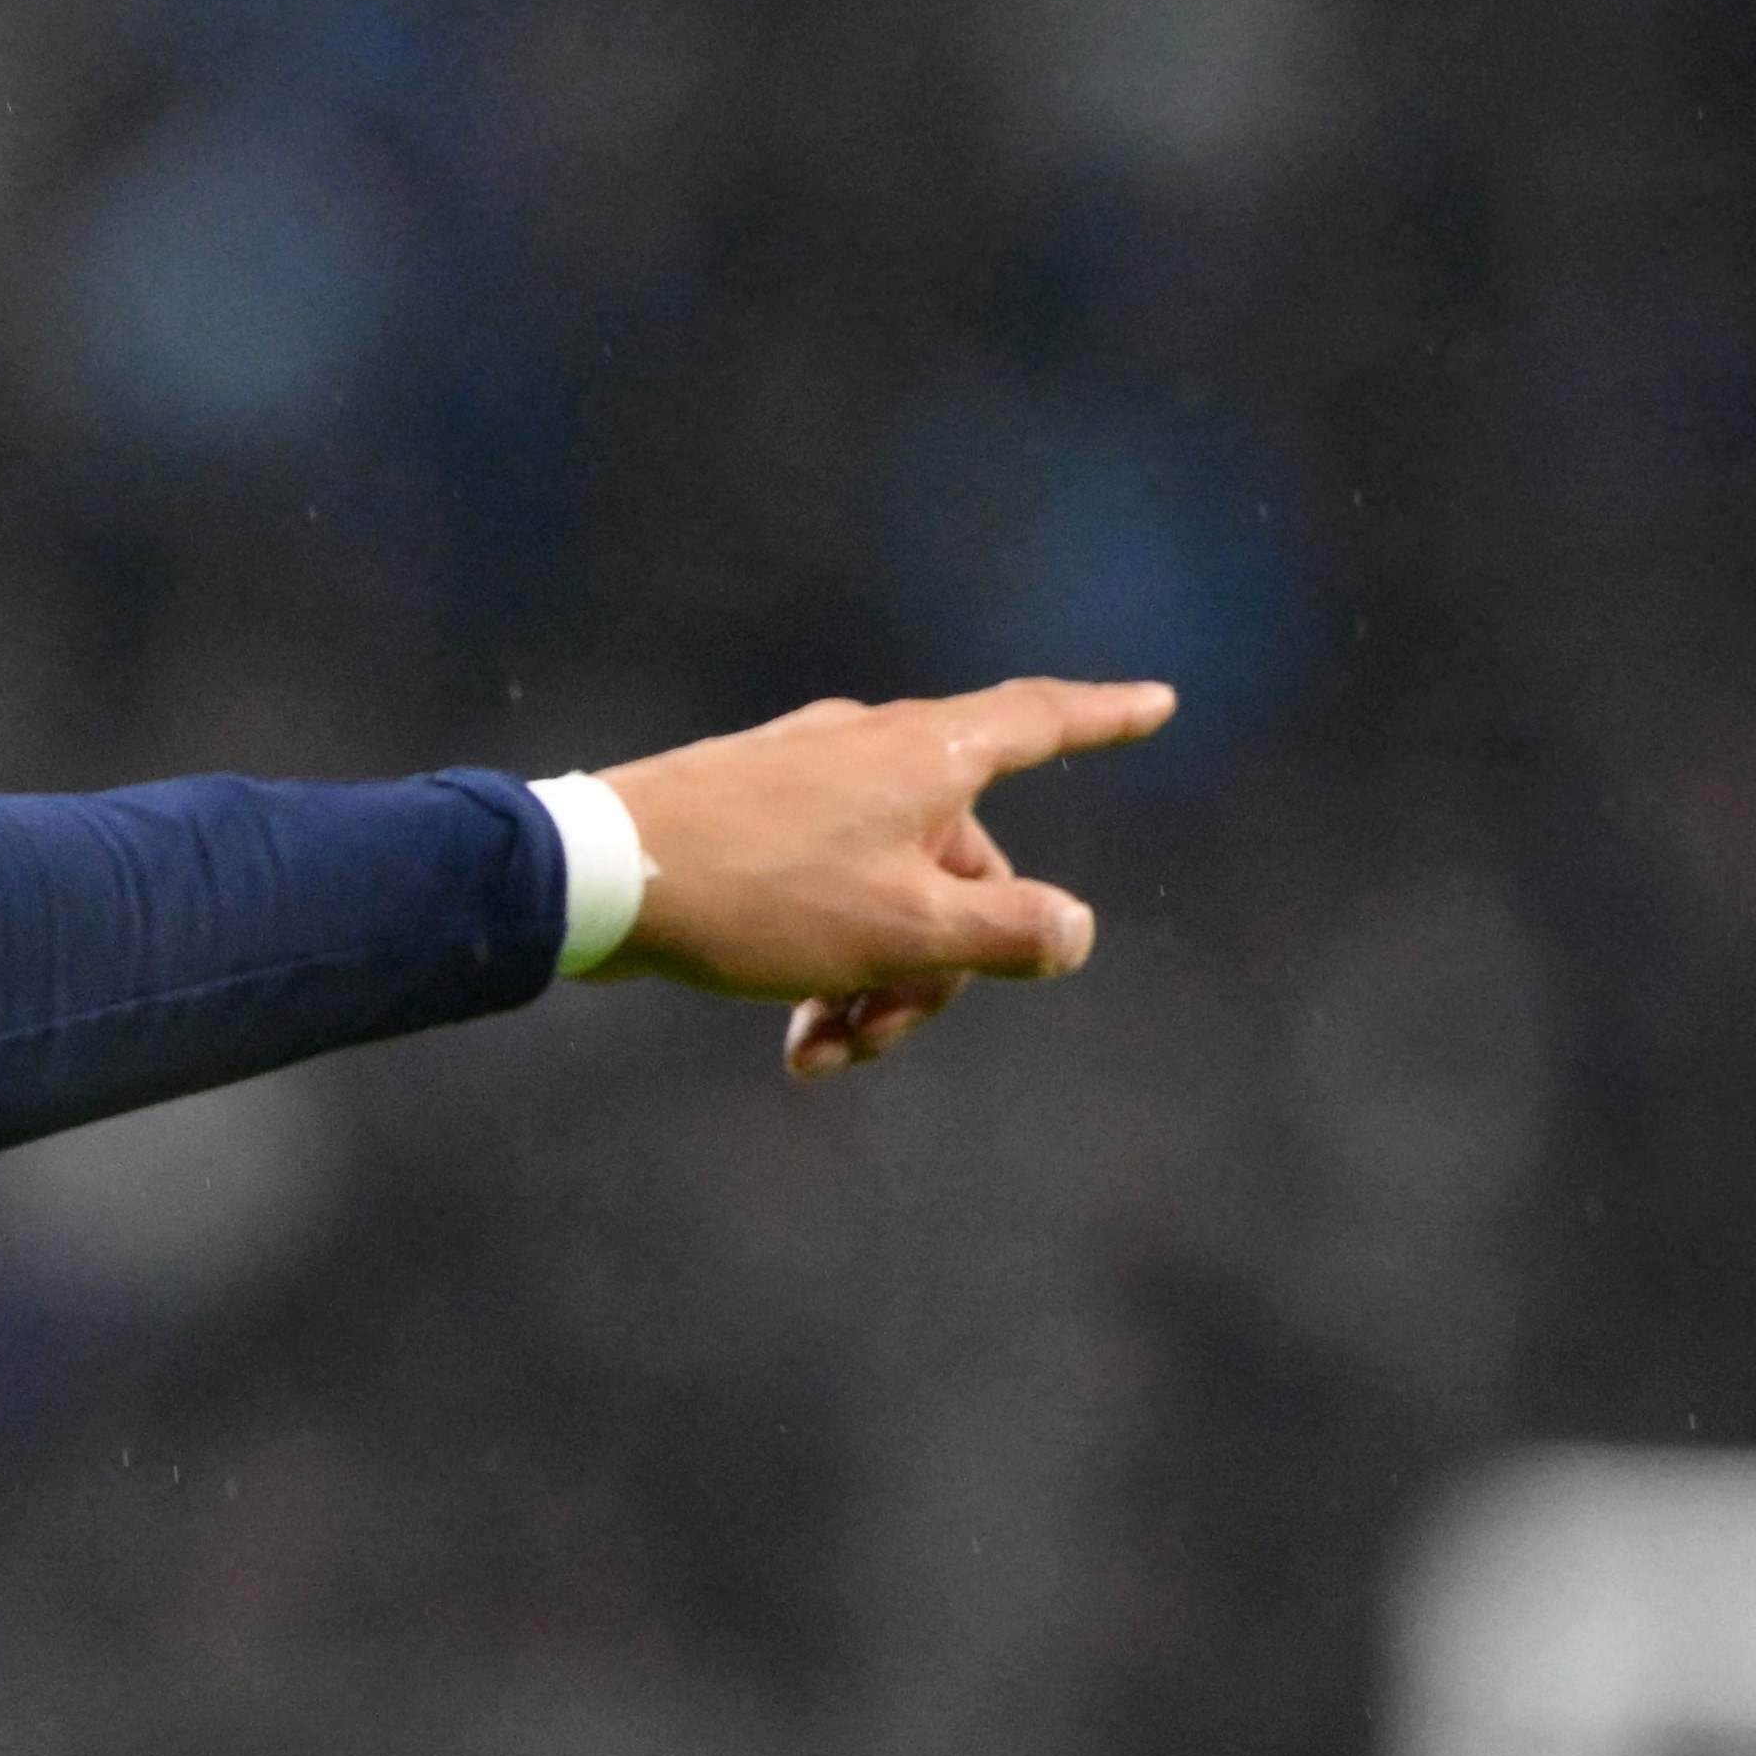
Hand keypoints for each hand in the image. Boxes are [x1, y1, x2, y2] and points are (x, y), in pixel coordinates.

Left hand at [592, 675, 1177, 1077]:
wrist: (596, 875)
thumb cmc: (762, 893)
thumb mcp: (906, 928)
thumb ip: (1007, 931)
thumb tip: (1074, 930)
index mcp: (928, 755)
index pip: (1043, 721)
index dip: (1106, 717)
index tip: (1159, 702)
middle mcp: (872, 749)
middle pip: (959, 864)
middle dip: (934, 967)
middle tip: (872, 1039)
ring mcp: (805, 779)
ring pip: (887, 891)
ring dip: (872, 983)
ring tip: (817, 1053)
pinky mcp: (748, 816)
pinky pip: (822, 891)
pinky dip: (822, 961)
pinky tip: (788, 1034)